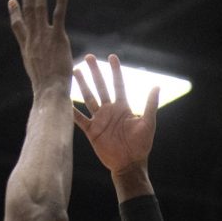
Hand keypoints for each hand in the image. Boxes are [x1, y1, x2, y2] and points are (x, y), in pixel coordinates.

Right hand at [8, 0, 72, 92]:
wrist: (50, 91)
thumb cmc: (45, 90)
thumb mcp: (37, 77)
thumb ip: (37, 68)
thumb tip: (38, 78)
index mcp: (26, 48)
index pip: (18, 26)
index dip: (14, 12)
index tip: (12, 0)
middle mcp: (33, 40)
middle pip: (28, 12)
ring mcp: (44, 37)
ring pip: (39, 9)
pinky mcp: (58, 38)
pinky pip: (59, 15)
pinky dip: (60, 1)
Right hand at [73, 54, 159, 175]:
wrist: (129, 164)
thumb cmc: (141, 145)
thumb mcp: (148, 123)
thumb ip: (150, 104)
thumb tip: (156, 85)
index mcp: (123, 108)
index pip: (118, 85)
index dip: (115, 71)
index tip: (112, 57)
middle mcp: (110, 111)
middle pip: (101, 87)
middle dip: (95, 72)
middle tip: (88, 57)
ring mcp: (100, 120)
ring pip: (88, 98)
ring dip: (82, 85)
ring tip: (75, 71)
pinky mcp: (92, 131)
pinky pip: (79, 119)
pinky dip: (72, 111)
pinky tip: (64, 101)